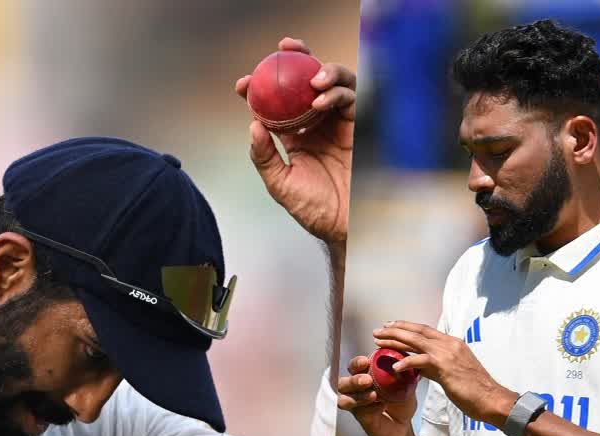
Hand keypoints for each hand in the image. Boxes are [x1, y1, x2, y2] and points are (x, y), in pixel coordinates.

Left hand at [235, 37, 355, 243]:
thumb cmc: (313, 209)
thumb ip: (264, 156)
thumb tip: (253, 125)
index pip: (274, 102)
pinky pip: (349, 99)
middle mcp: (315, 123)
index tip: (243, 84)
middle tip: (283, 49)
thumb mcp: (280, 184)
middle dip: (295, 59)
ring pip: (331, 82)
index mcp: (292, 135)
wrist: (345, 224)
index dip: (258, 87)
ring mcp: (336, 123)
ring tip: (310, 78)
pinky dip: (336, 93)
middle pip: (305, 81)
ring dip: (321, 71)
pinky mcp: (356, 127)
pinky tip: (320, 99)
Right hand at [336, 355, 416, 435]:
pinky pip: (358, 412)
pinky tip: (380, 406)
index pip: (355, 367)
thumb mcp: (406, 384)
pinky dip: (368, 408)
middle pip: (343, 382)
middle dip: (354, 380)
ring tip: (372, 395)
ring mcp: (356, 405)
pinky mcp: (361, 418)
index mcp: (365, 376)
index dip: (357, 363)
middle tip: (367, 380)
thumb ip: (403, 371)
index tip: (366, 361)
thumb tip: (407, 357)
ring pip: (344, 399)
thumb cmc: (401, 401)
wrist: (404, 424)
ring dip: (357, 396)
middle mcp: (356, 390)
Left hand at [373, 321, 516, 424]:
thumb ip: (436, 366)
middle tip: (378, 330)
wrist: (492, 399)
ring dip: (394, 339)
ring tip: (378, 340)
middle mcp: (450, 344)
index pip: (426, 330)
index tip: (392, 326)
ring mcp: (447, 353)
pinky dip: (405, 361)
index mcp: (454, 343)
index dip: (407, 327)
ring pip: (415, 341)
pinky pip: (419, 361)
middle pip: (417, 331)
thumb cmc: (476, 390)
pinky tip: (393, 367)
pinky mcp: (444, 366)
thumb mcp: (454, 373)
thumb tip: (420, 367)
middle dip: (395, 329)